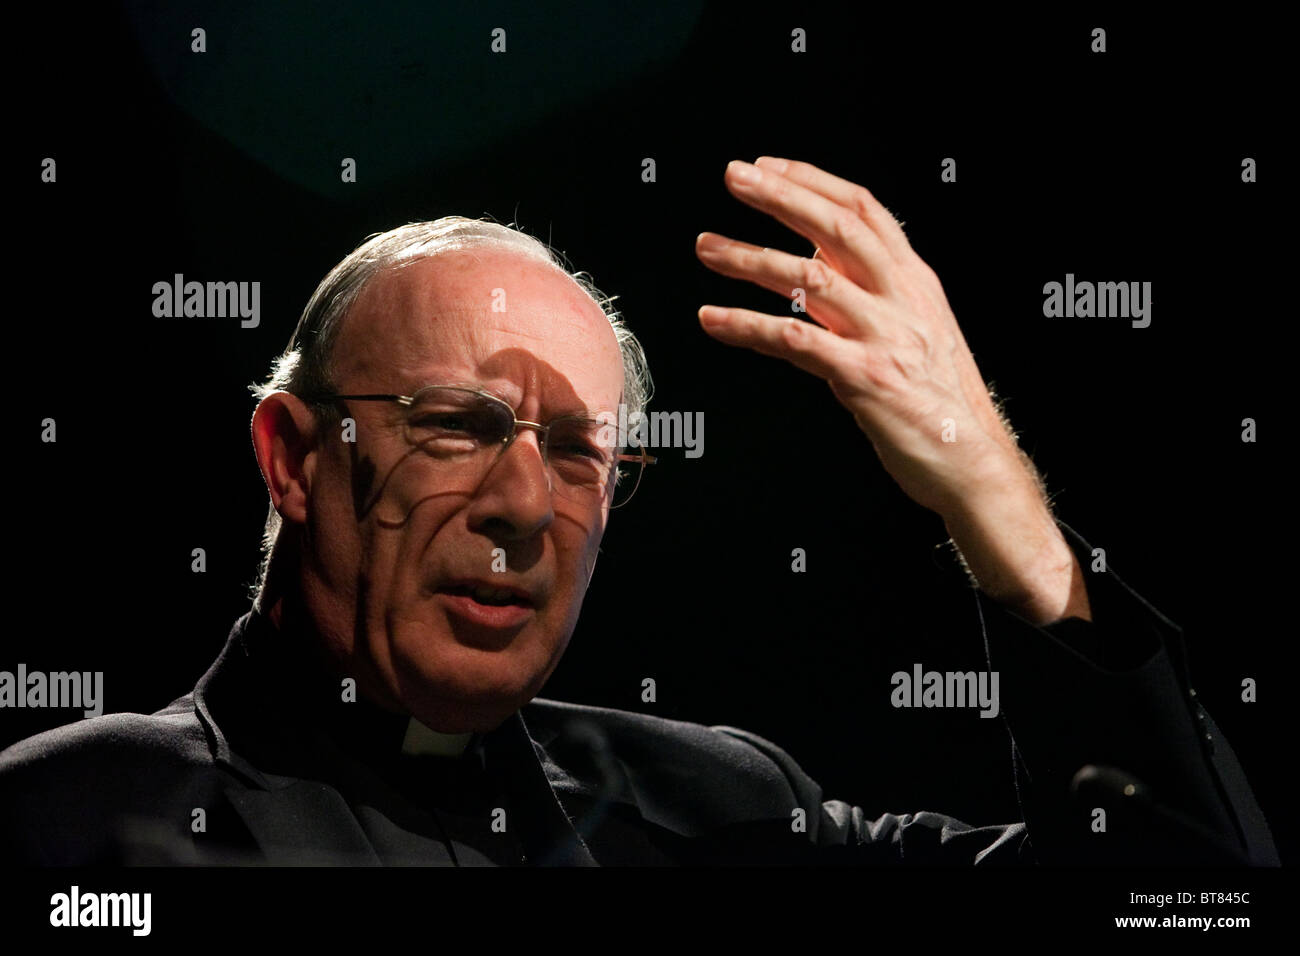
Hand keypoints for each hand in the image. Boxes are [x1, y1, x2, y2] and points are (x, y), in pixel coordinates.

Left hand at [695, 157, 1089, 623]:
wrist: (975, 462)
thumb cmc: (940, 402)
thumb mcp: (913, 333)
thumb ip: (865, 297)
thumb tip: (814, 266)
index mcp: (915, 282)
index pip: (865, 211)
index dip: (814, 182)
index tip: (769, 166)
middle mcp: (902, 299)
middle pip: (837, 227)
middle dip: (781, 196)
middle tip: (733, 176)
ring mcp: (884, 336)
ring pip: (808, 278)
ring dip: (750, 256)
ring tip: (706, 246)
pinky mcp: (864, 377)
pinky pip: (794, 341)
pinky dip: (747, 325)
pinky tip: (712, 318)